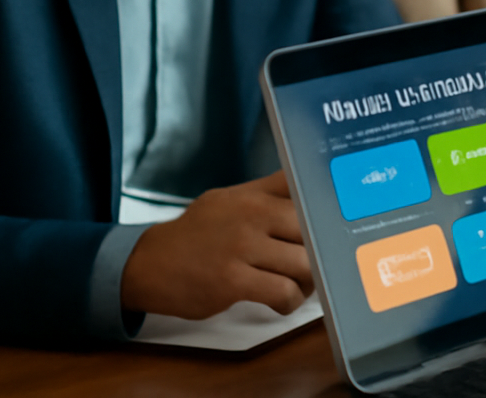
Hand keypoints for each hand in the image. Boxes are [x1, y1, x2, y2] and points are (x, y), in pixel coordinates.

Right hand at [121, 170, 312, 319]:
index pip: (305, 191)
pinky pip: (282, 292)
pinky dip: (290, 301)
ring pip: (304, 264)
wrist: (148, 263)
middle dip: (321, 253)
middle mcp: (252, 215)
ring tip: (299, 286)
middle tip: (316, 265)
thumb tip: (309, 184)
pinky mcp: (232, 280)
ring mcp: (242, 247)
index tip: (337, 224)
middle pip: (313, 231)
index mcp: (255, 195)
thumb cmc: (197, 233)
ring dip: (309, 281)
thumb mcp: (230, 199)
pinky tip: (281, 301)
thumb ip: (269, 192)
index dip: (328, 209)